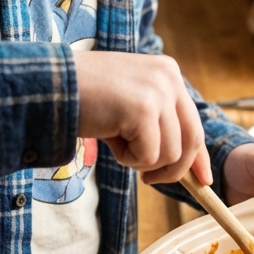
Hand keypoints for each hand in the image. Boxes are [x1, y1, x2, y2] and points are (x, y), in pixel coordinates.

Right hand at [73, 50, 210, 184]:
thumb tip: (182, 165)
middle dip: (174, 169)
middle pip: (191, 140)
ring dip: (140, 160)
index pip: (194, 121)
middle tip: (148, 179)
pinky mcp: (144, 110)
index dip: (199, 156)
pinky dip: (127, 158)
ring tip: (115, 139)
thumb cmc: (84, 97)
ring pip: (170, 154)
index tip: (203, 180)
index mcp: (168, 73)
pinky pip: (148, 157)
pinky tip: (108, 137)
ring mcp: (158, 92)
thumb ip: (157, 124)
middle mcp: (169, 78)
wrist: (50, 84)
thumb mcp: (130, 104)